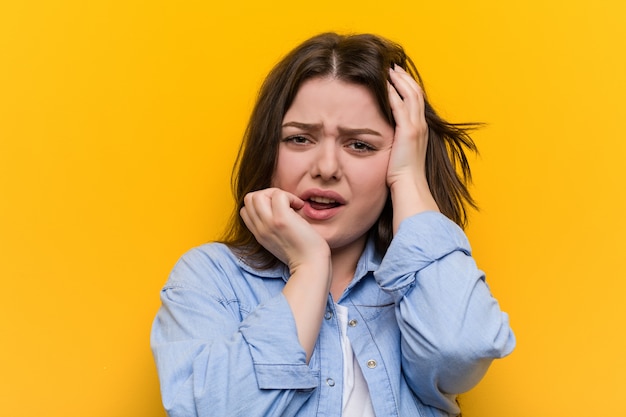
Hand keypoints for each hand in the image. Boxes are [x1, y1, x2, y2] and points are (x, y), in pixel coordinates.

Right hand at [240, 188, 329, 270]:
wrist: (311, 265)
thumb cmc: (302, 253)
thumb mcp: (279, 241)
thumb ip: (272, 227)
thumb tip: (281, 207)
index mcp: (259, 234)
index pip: (245, 210)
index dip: (261, 204)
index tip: (278, 210)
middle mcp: (260, 228)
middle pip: (249, 198)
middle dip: (267, 194)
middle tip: (285, 204)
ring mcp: (268, 224)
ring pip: (259, 195)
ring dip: (277, 193)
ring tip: (291, 204)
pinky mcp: (281, 220)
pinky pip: (278, 195)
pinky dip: (290, 196)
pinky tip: (299, 206)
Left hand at [387, 65, 438, 229]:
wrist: (409, 187)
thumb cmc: (402, 177)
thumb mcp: (399, 155)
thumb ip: (396, 144)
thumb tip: (388, 143)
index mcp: (419, 130)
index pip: (415, 102)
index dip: (407, 87)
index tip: (396, 77)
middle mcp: (420, 126)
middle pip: (415, 93)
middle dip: (404, 78)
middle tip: (392, 66)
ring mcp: (416, 127)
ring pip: (410, 95)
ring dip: (399, 80)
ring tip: (389, 69)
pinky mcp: (408, 131)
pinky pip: (400, 106)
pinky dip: (393, 93)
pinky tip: (385, 84)